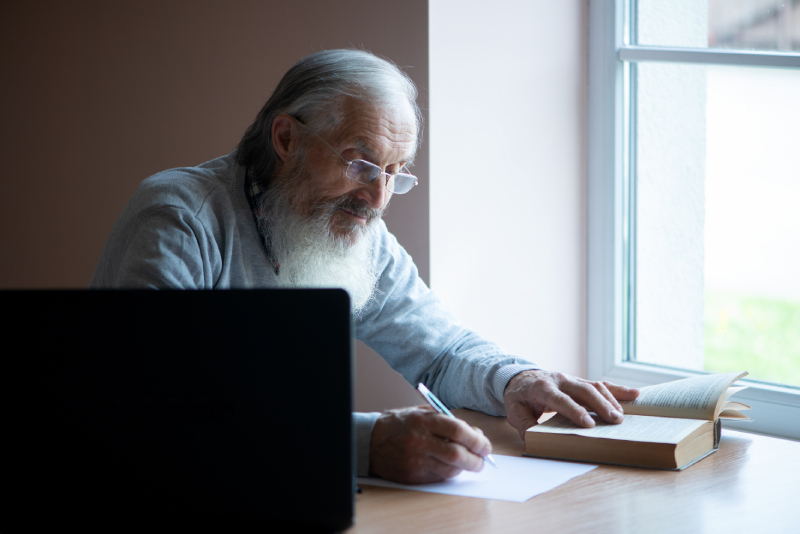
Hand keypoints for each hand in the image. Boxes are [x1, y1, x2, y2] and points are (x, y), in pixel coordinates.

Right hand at [369, 406, 491, 483]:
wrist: (370, 441)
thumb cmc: (399, 425)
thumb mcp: (420, 413)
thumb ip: (445, 420)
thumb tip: (473, 433)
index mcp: (423, 421)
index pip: (458, 431)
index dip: (476, 440)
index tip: (485, 445)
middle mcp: (419, 441)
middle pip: (457, 453)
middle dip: (476, 459)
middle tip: (482, 459)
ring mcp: (415, 460)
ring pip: (450, 469)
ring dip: (465, 468)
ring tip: (469, 463)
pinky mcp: (411, 475)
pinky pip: (439, 477)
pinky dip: (450, 473)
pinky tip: (451, 467)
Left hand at [503, 370, 639, 439]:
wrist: (520, 377)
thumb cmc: (518, 397)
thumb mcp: (514, 411)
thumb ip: (524, 424)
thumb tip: (533, 437)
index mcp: (542, 387)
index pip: (560, 399)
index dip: (574, 411)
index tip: (588, 424)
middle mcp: (559, 380)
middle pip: (583, 390)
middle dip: (600, 405)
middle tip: (615, 421)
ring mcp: (571, 379)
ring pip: (594, 386)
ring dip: (610, 400)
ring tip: (622, 417)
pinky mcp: (579, 381)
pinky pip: (600, 384)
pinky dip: (617, 389)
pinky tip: (635, 394)